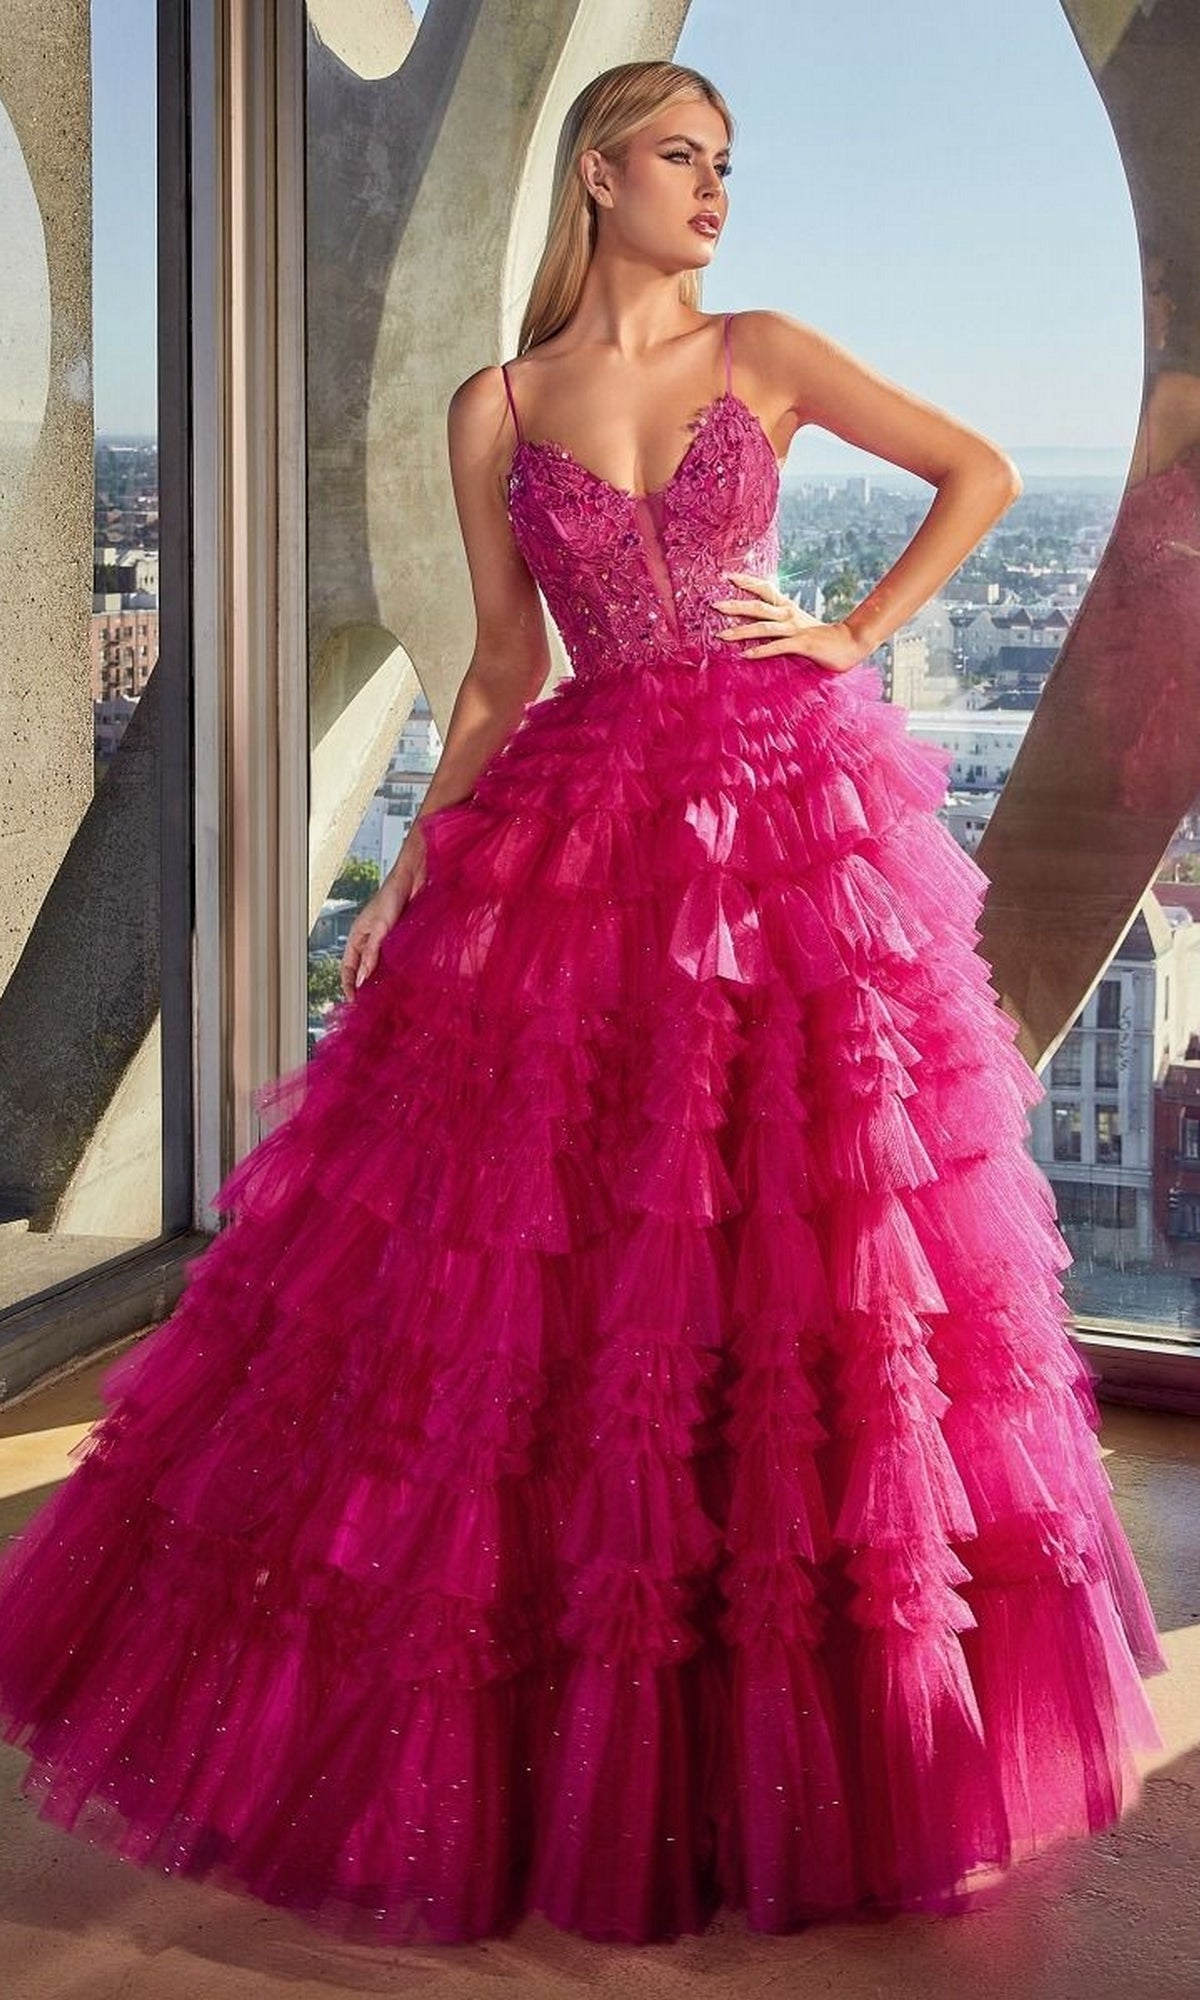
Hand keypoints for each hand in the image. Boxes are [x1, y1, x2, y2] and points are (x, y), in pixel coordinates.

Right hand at [339, 823, 428, 1000]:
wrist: (413, 879)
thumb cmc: (392, 896)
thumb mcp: (380, 928)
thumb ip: (371, 953)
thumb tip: (361, 979)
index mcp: (357, 936)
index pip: (348, 967)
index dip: (348, 984)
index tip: (354, 1001)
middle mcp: (369, 940)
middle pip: (362, 969)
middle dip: (365, 985)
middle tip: (373, 1004)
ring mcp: (385, 940)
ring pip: (379, 966)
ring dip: (382, 979)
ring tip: (388, 996)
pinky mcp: (400, 939)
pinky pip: (394, 959)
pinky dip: (396, 970)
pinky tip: (403, 980)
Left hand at [712, 570, 866, 672]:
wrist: (850, 643)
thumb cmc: (821, 637)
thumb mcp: (798, 624)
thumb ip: (780, 621)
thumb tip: (760, 620)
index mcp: (787, 607)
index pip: (764, 588)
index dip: (746, 581)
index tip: (726, 576)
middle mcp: (789, 615)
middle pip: (757, 606)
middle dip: (735, 605)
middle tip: (713, 604)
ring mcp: (795, 629)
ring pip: (763, 627)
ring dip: (741, 631)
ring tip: (721, 634)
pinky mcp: (802, 645)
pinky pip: (777, 647)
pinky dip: (760, 651)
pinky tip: (745, 655)